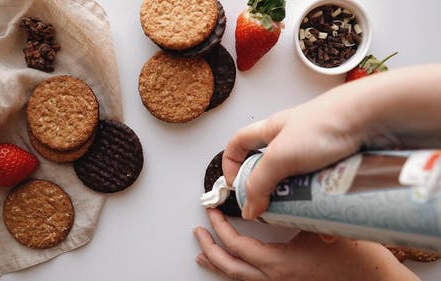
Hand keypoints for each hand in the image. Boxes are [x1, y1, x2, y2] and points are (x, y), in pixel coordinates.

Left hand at [194, 209, 419, 280]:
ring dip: (217, 263)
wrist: (373, 280)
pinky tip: (230, 266)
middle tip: (199, 231)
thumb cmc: (353, 259)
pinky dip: (233, 271)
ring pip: (237, 278)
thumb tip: (274, 195)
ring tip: (202, 253)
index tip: (213, 212)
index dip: (221, 228)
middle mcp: (274, 279)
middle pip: (229, 266)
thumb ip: (295, 212)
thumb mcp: (320, 228)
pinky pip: (250, 280)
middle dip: (210, 248)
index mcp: (279, 263)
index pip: (237, 245)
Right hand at [222, 64, 440, 218]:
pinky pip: (323, 189)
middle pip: (270, 169)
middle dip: (270, 191)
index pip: (239, 143)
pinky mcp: (337, 163)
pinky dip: (323, 203)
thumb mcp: (280, 156)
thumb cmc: (325, 123)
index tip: (235, 186)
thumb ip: (260, 183)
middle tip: (274, 206)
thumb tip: (249, 207)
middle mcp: (292, 140)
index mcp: (272, 131)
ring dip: (299, 201)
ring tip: (305, 211)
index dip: (231, 164)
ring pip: (298, 183)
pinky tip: (328, 211)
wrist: (372, 118)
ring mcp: (316, 152)